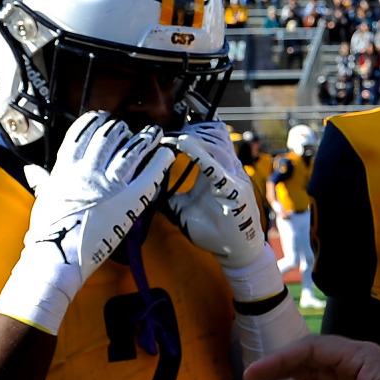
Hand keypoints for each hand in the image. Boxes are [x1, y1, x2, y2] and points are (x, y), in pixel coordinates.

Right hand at [0, 112, 172, 332]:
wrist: (58, 256)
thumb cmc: (48, 232)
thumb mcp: (43, 199)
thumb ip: (42, 181)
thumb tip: (32, 170)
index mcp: (66, 167)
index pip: (83, 131)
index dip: (96, 121)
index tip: (104, 118)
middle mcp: (88, 170)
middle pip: (109, 136)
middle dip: (121, 129)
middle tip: (129, 130)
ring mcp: (110, 183)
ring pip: (131, 149)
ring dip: (145, 138)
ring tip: (153, 133)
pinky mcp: (129, 200)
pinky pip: (150, 174)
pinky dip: (160, 160)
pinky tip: (166, 153)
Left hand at [165, 123, 268, 269]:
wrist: (236, 253)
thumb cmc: (214, 231)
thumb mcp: (184, 210)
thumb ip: (168, 197)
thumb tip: (143, 189)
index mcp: (218, 171)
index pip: (207, 139)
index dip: (189, 128)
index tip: (165, 128)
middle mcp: (228, 170)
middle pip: (213, 136)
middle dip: (190, 127)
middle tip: (166, 126)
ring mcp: (234, 179)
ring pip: (215, 146)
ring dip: (192, 137)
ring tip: (171, 133)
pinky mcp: (235, 192)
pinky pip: (217, 169)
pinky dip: (200, 155)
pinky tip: (184, 144)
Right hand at [244, 334, 379, 379]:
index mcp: (361, 356)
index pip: (313, 350)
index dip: (282, 359)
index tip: (256, 371)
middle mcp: (358, 361)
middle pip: (312, 355)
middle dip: (281, 363)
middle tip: (251, 376)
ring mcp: (359, 376)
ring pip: (318, 369)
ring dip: (292, 373)